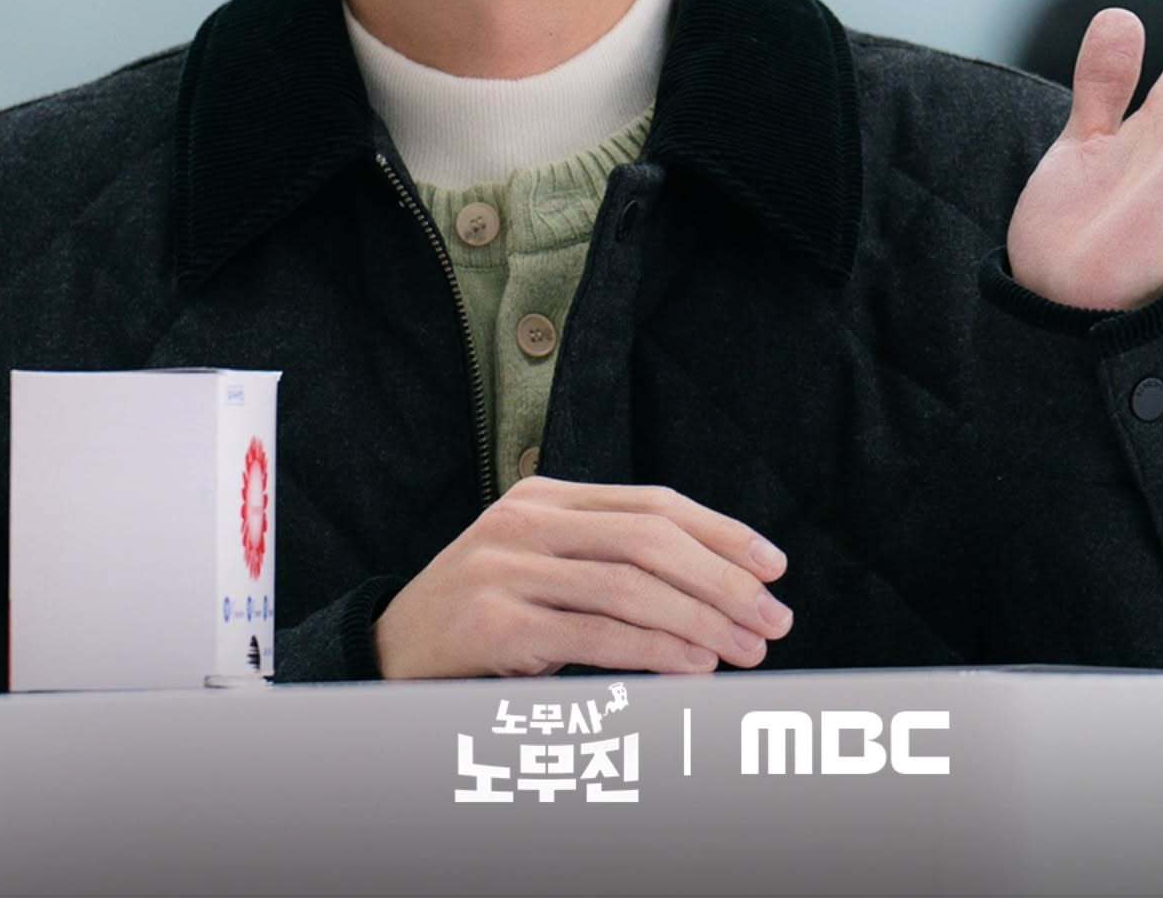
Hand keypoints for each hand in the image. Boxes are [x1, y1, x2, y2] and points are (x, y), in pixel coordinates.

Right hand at [372, 475, 792, 678]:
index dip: (722, 532)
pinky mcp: (494, 622)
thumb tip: (723, 590)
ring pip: (630, 586)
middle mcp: (526, 521)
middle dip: (724, 580)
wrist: (388, 655)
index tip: (774, 565)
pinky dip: (654, 651)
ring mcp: (506, 569)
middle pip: (651, 538)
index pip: (654, 502)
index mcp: (546, 496)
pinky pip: (595, 635)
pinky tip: (693, 666)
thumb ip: (613, 562)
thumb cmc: (486, 618)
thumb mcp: (545, 570)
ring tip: (744, 651)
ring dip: (701, 622)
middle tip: (773, 619)